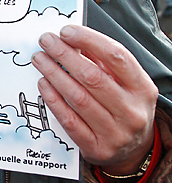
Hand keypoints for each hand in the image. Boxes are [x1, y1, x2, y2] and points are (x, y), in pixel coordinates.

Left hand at [31, 25, 156, 175]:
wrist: (135, 150)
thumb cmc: (126, 109)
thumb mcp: (127, 84)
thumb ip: (104, 63)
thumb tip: (74, 42)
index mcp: (142, 89)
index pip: (117, 56)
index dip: (89, 40)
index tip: (67, 31)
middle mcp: (131, 111)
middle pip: (93, 77)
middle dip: (65, 55)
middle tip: (47, 42)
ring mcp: (115, 132)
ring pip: (79, 98)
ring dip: (55, 74)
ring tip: (41, 60)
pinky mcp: (96, 148)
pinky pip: (70, 121)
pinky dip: (54, 100)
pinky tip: (44, 85)